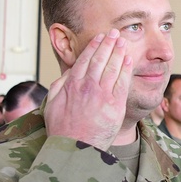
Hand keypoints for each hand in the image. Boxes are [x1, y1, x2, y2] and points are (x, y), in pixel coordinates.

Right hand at [43, 29, 130, 148]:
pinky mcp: (115, 105)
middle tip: (114, 33)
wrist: (75, 148)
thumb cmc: (63, 129)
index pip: (85, 59)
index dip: (94, 46)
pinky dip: (126, 69)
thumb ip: (59, 85)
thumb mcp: (52, 104)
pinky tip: (129, 59)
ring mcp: (102, 95)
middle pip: (100, 59)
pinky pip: (122, 82)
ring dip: (118, 52)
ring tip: (122, 41)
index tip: (99, 37)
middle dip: (108, 44)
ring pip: (112, 67)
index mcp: (72, 85)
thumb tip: (69, 72)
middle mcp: (88, 86)